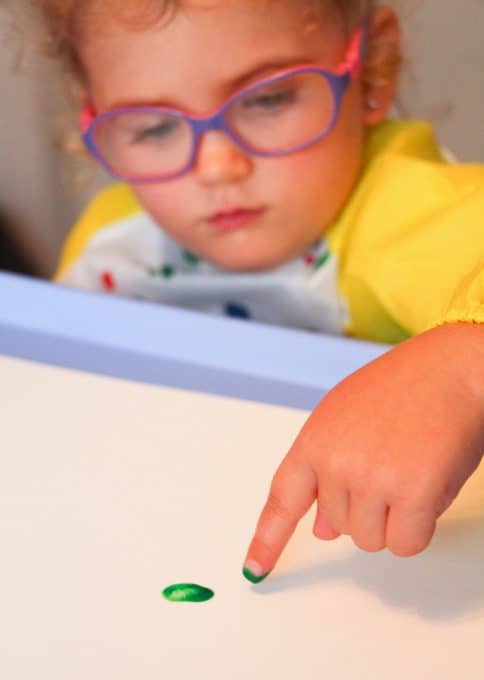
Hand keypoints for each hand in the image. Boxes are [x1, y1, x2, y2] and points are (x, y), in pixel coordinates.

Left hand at [243, 323, 483, 582]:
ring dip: (393, 519)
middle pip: (338, 527)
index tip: (255, 568)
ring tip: (409, 470)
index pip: (282, 499)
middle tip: (389, 465)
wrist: (453, 367)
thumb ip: (328, 473)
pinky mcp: (412, 492)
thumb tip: (322, 529)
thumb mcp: (349, 421)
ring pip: (371, 540)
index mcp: (314, 440)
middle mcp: (336, 461)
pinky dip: (419, 528)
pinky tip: (427, 488)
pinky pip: (406, 543)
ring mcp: (372, 477)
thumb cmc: (405, 387)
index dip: (268, 539)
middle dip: (365, 508)